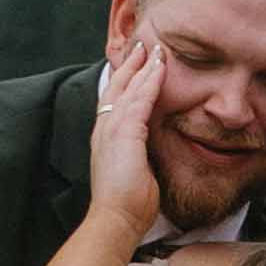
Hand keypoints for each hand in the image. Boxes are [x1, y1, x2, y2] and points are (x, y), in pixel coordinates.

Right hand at [88, 25, 169, 239]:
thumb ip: (142, 159)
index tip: (138, 67)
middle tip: (144, 46)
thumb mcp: (136, 175)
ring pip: (129, 88)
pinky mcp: (124, 133)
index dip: (126, 82)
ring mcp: (111, 129)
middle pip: (117, 87)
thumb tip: (153, 158)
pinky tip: (160, 68)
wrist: (115, 220)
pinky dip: (150, 81)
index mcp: (105, 140)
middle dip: (131, 65)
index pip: (115, 102)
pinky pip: (140, 99)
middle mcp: (104, 129)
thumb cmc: (128, 207)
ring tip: (156, 49)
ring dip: (143, 67)